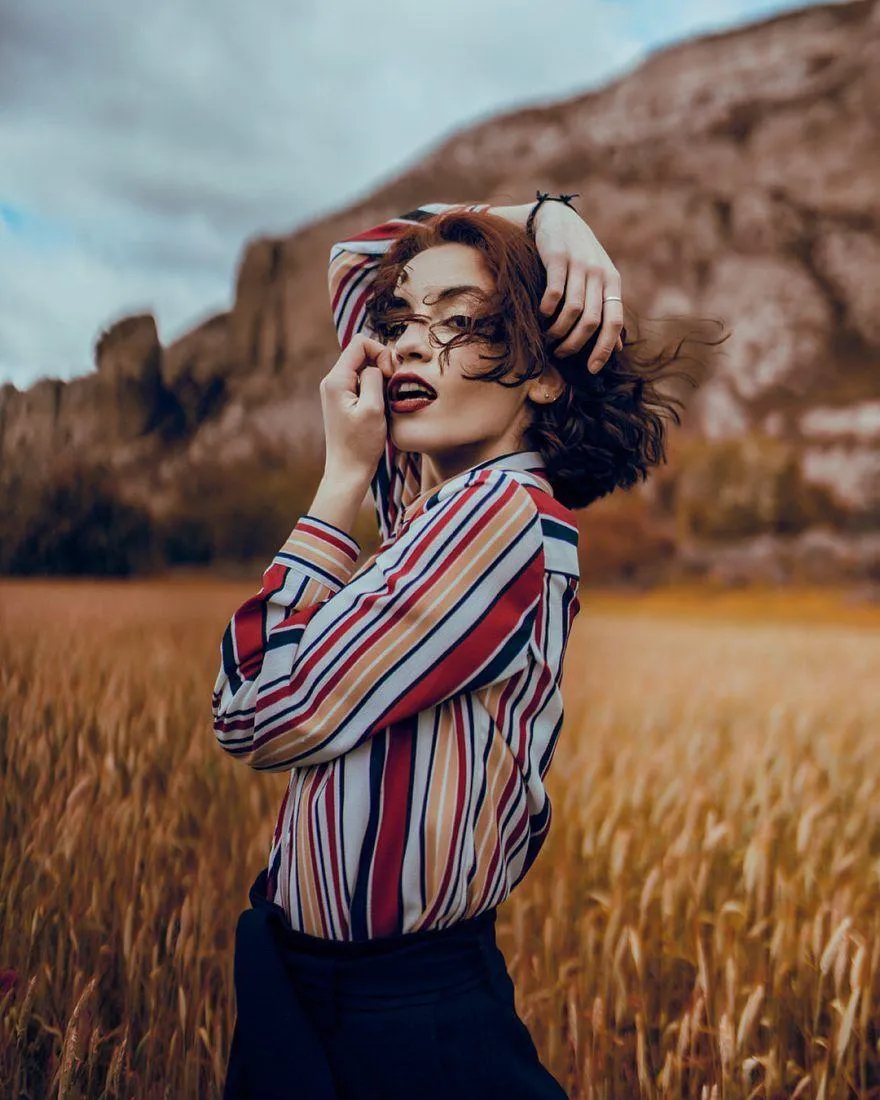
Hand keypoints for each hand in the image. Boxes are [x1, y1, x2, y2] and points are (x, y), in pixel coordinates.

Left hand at [320, 334, 391, 481]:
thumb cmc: (361, 444)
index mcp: (336, 380)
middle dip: (382, 365)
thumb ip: (374, 377)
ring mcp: (337, 392)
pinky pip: (362, 383)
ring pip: (364, 369)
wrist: (348, 472)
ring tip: (385, 402)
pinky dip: (375, 390)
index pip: (360, 343)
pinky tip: (380, 408)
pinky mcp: (343, 402)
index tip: (390, 375)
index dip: (381, 352)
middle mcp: (332, 382)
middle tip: (391, 389)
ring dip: (380, 380)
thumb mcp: (373, 408)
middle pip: (362, 354)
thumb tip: (376, 365)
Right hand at [532, 201, 623, 371]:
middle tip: (560, 353)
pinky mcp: (558, 257)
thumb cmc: (578, 256)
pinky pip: (554, 293)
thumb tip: (617, 349)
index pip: (614, 322)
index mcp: (612, 282)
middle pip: (591, 321)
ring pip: (572, 311)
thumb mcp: (599, 281)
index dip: (604, 349)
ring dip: (557, 331)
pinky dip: (547, 310)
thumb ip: (607, 312)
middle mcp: (599, 273)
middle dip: (574, 345)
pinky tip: (540, 315)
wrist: (557, 218)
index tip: (592, 369)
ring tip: (548, 337)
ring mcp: (579, 264)